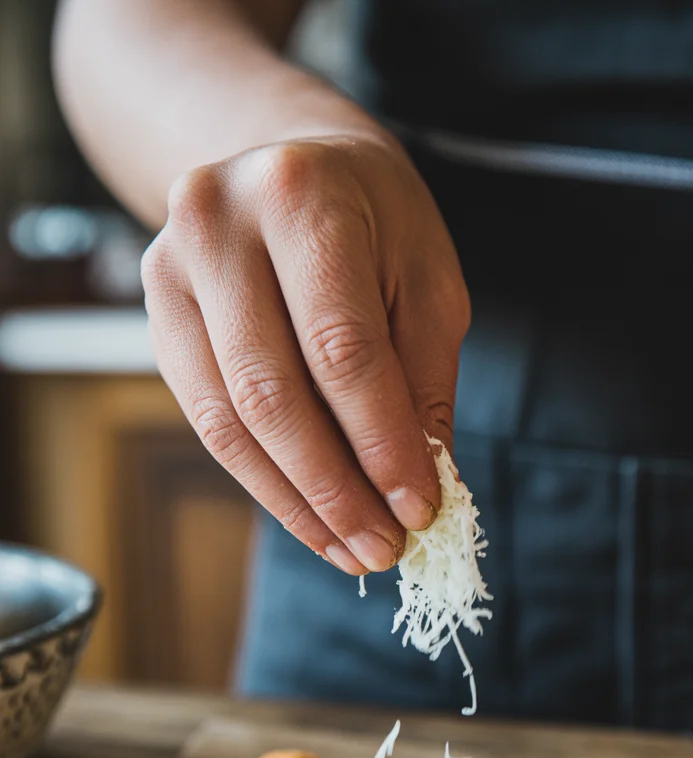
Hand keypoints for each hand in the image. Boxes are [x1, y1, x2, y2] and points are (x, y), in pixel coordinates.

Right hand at [142, 132, 469, 574]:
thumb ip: (421, 379)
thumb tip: (418, 487)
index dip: (380, 443)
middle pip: (273, 392)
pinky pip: (207, 420)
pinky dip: (264, 480)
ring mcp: (171, 268)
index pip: (340, 349)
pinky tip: (310, 517)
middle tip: (384, 548)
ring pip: (230, 420)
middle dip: (335, 489)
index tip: (418, 510)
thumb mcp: (427, 281)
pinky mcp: (156, 312)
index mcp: (302, 196)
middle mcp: (218, 224)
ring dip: (296, 501)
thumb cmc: (376, 223)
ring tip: (352, 549)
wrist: (291, 164)